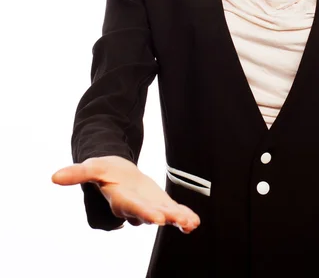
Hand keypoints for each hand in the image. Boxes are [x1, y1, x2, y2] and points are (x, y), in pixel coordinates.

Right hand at [51, 155, 200, 232]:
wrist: (117, 171)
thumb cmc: (104, 169)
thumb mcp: (92, 166)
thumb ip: (77, 173)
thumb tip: (54, 176)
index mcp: (120, 198)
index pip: (131, 207)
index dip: (142, 212)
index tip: (155, 217)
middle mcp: (135, 207)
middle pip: (148, 213)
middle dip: (161, 217)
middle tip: (172, 220)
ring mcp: (149, 206)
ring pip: (163, 215)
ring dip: (177, 219)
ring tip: (190, 223)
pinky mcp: (160, 203)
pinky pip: (172, 212)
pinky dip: (183, 217)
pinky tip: (193, 222)